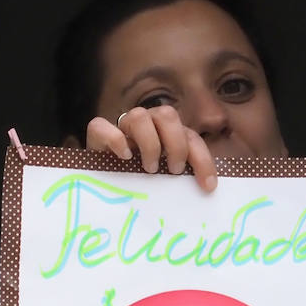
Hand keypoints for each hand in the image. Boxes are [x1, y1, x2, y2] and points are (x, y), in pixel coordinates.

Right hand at [85, 106, 219, 191]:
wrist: (104, 185)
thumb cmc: (141, 183)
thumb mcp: (166, 179)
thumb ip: (182, 178)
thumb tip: (208, 190)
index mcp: (167, 133)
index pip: (191, 136)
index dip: (203, 159)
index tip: (208, 186)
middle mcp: (147, 124)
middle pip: (167, 114)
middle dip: (176, 144)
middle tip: (174, 170)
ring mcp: (121, 127)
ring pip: (139, 116)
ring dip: (150, 143)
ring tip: (150, 169)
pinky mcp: (97, 135)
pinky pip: (101, 125)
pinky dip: (114, 139)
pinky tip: (125, 156)